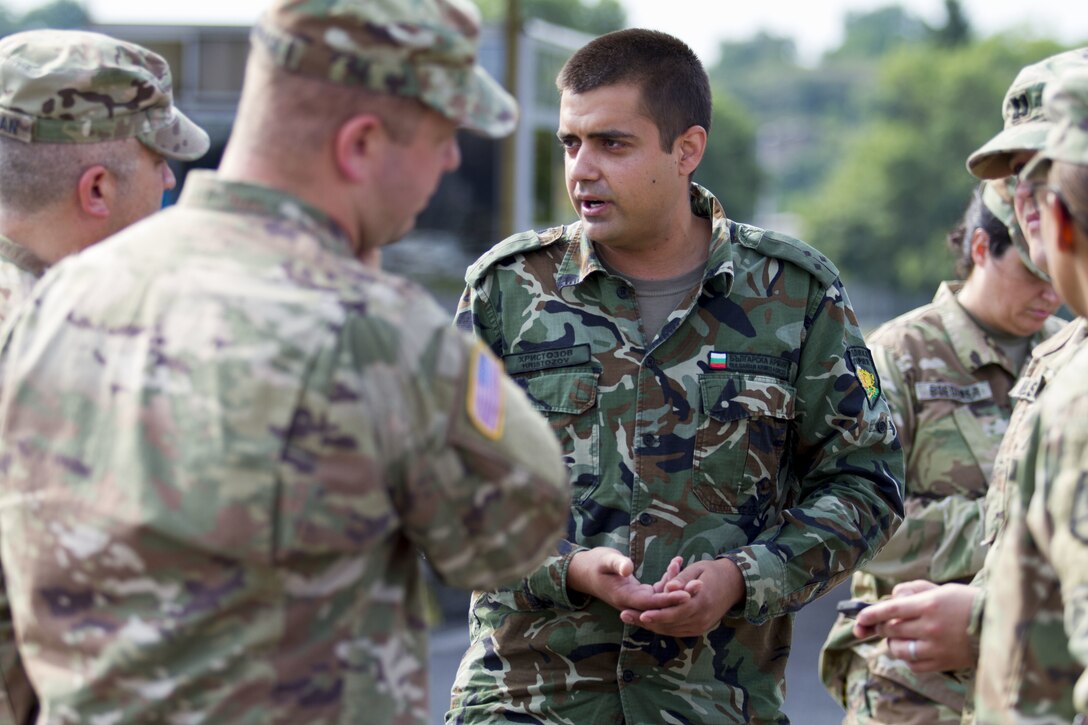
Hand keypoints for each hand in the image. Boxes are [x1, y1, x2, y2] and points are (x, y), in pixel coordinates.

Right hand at [567, 547, 690, 612]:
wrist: (584, 571)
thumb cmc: (594, 563)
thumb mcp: (604, 560)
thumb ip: (617, 564)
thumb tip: (628, 568)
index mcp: (623, 597)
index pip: (650, 602)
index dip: (668, 600)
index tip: (686, 595)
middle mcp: (633, 602)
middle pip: (660, 604)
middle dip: (681, 596)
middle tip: (700, 586)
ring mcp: (638, 598)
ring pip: (662, 597)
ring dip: (679, 588)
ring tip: (698, 577)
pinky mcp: (641, 592)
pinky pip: (659, 589)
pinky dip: (670, 579)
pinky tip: (678, 562)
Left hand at [619, 558, 744, 636]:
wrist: (734, 585)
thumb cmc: (712, 572)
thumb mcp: (697, 569)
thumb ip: (681, 579)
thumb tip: (668, 588)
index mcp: (701, 602)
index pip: (675, 612)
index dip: (657, 614)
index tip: (640, 613)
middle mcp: (700, 619)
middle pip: (669, 624)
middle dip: (645, 621)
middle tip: (624, 615)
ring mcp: (700, 626)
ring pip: (670, 630)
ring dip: (649, 625)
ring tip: (629, 617)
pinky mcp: (698, 629)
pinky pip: (675, 630)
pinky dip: (660, 626)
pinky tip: (645, 620)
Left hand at [853, 582, 978, 672]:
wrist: (999, 626)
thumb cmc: (967, 603)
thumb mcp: (941, 589)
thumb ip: (914, 592)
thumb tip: (891, 599)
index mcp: (929, 604)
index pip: (890, 610)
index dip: (871, 614)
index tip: (859, 618)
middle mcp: (930, 627)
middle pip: (891, 630)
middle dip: (880, 627)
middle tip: (879, 625)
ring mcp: (936, 647)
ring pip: (899, 649)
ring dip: (892, 644)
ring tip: (898, 638)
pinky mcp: (943, 663)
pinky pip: (914, 665)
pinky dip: (908, 659)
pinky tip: (913, 650)